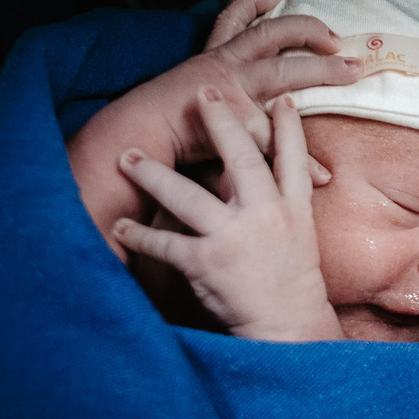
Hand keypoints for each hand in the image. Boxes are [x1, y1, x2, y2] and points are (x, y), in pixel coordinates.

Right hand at [67, 0, 360, 255]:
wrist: (129, 140)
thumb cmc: (163, 131)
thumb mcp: (200, 112)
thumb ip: (228, 115)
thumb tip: (255, 127)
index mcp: (215, 58)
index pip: (238, 20)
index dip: (259, 7)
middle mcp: (225, 65)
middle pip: (273, 34)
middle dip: (309, 32)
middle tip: (340, 42)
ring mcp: (229, 86)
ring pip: (283, 67)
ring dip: (321, 69)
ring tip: (350, 70)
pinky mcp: (231, 115)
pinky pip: (274, 133)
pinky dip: (300, 159)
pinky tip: (323, 174)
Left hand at [112, 89, 343, 341]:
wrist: (289, 327)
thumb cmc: (292, 283)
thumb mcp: (296, 237)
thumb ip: (270, 204)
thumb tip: (232, 178)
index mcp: (292, 210)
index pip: (293, 160)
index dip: (289, 128)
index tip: (283, 99)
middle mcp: (265, 216)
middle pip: (241, 160)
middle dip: (222, 123)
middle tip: (203, 92)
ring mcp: (235, 238)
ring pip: (187, 196)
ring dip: (153, 175)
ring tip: (129, 158)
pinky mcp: (208, 263)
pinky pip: (165, 244)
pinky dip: (139, 237)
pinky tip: (121, 227)